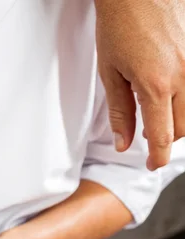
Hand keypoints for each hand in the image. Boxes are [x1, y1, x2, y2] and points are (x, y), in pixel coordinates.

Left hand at [95, 0, 184, 169]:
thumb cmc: (119, 24)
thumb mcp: (110, 74)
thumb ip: (120, 113)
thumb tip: (124, 144)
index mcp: (156, 85)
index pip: (162, 137)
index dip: (156, 157)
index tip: (151, 165)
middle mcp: (182, 75)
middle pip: (182, 127)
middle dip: (165, 139)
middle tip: (148, 139)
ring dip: (178, 121)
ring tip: (157, 118)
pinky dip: (184, 100)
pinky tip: (170, 96)